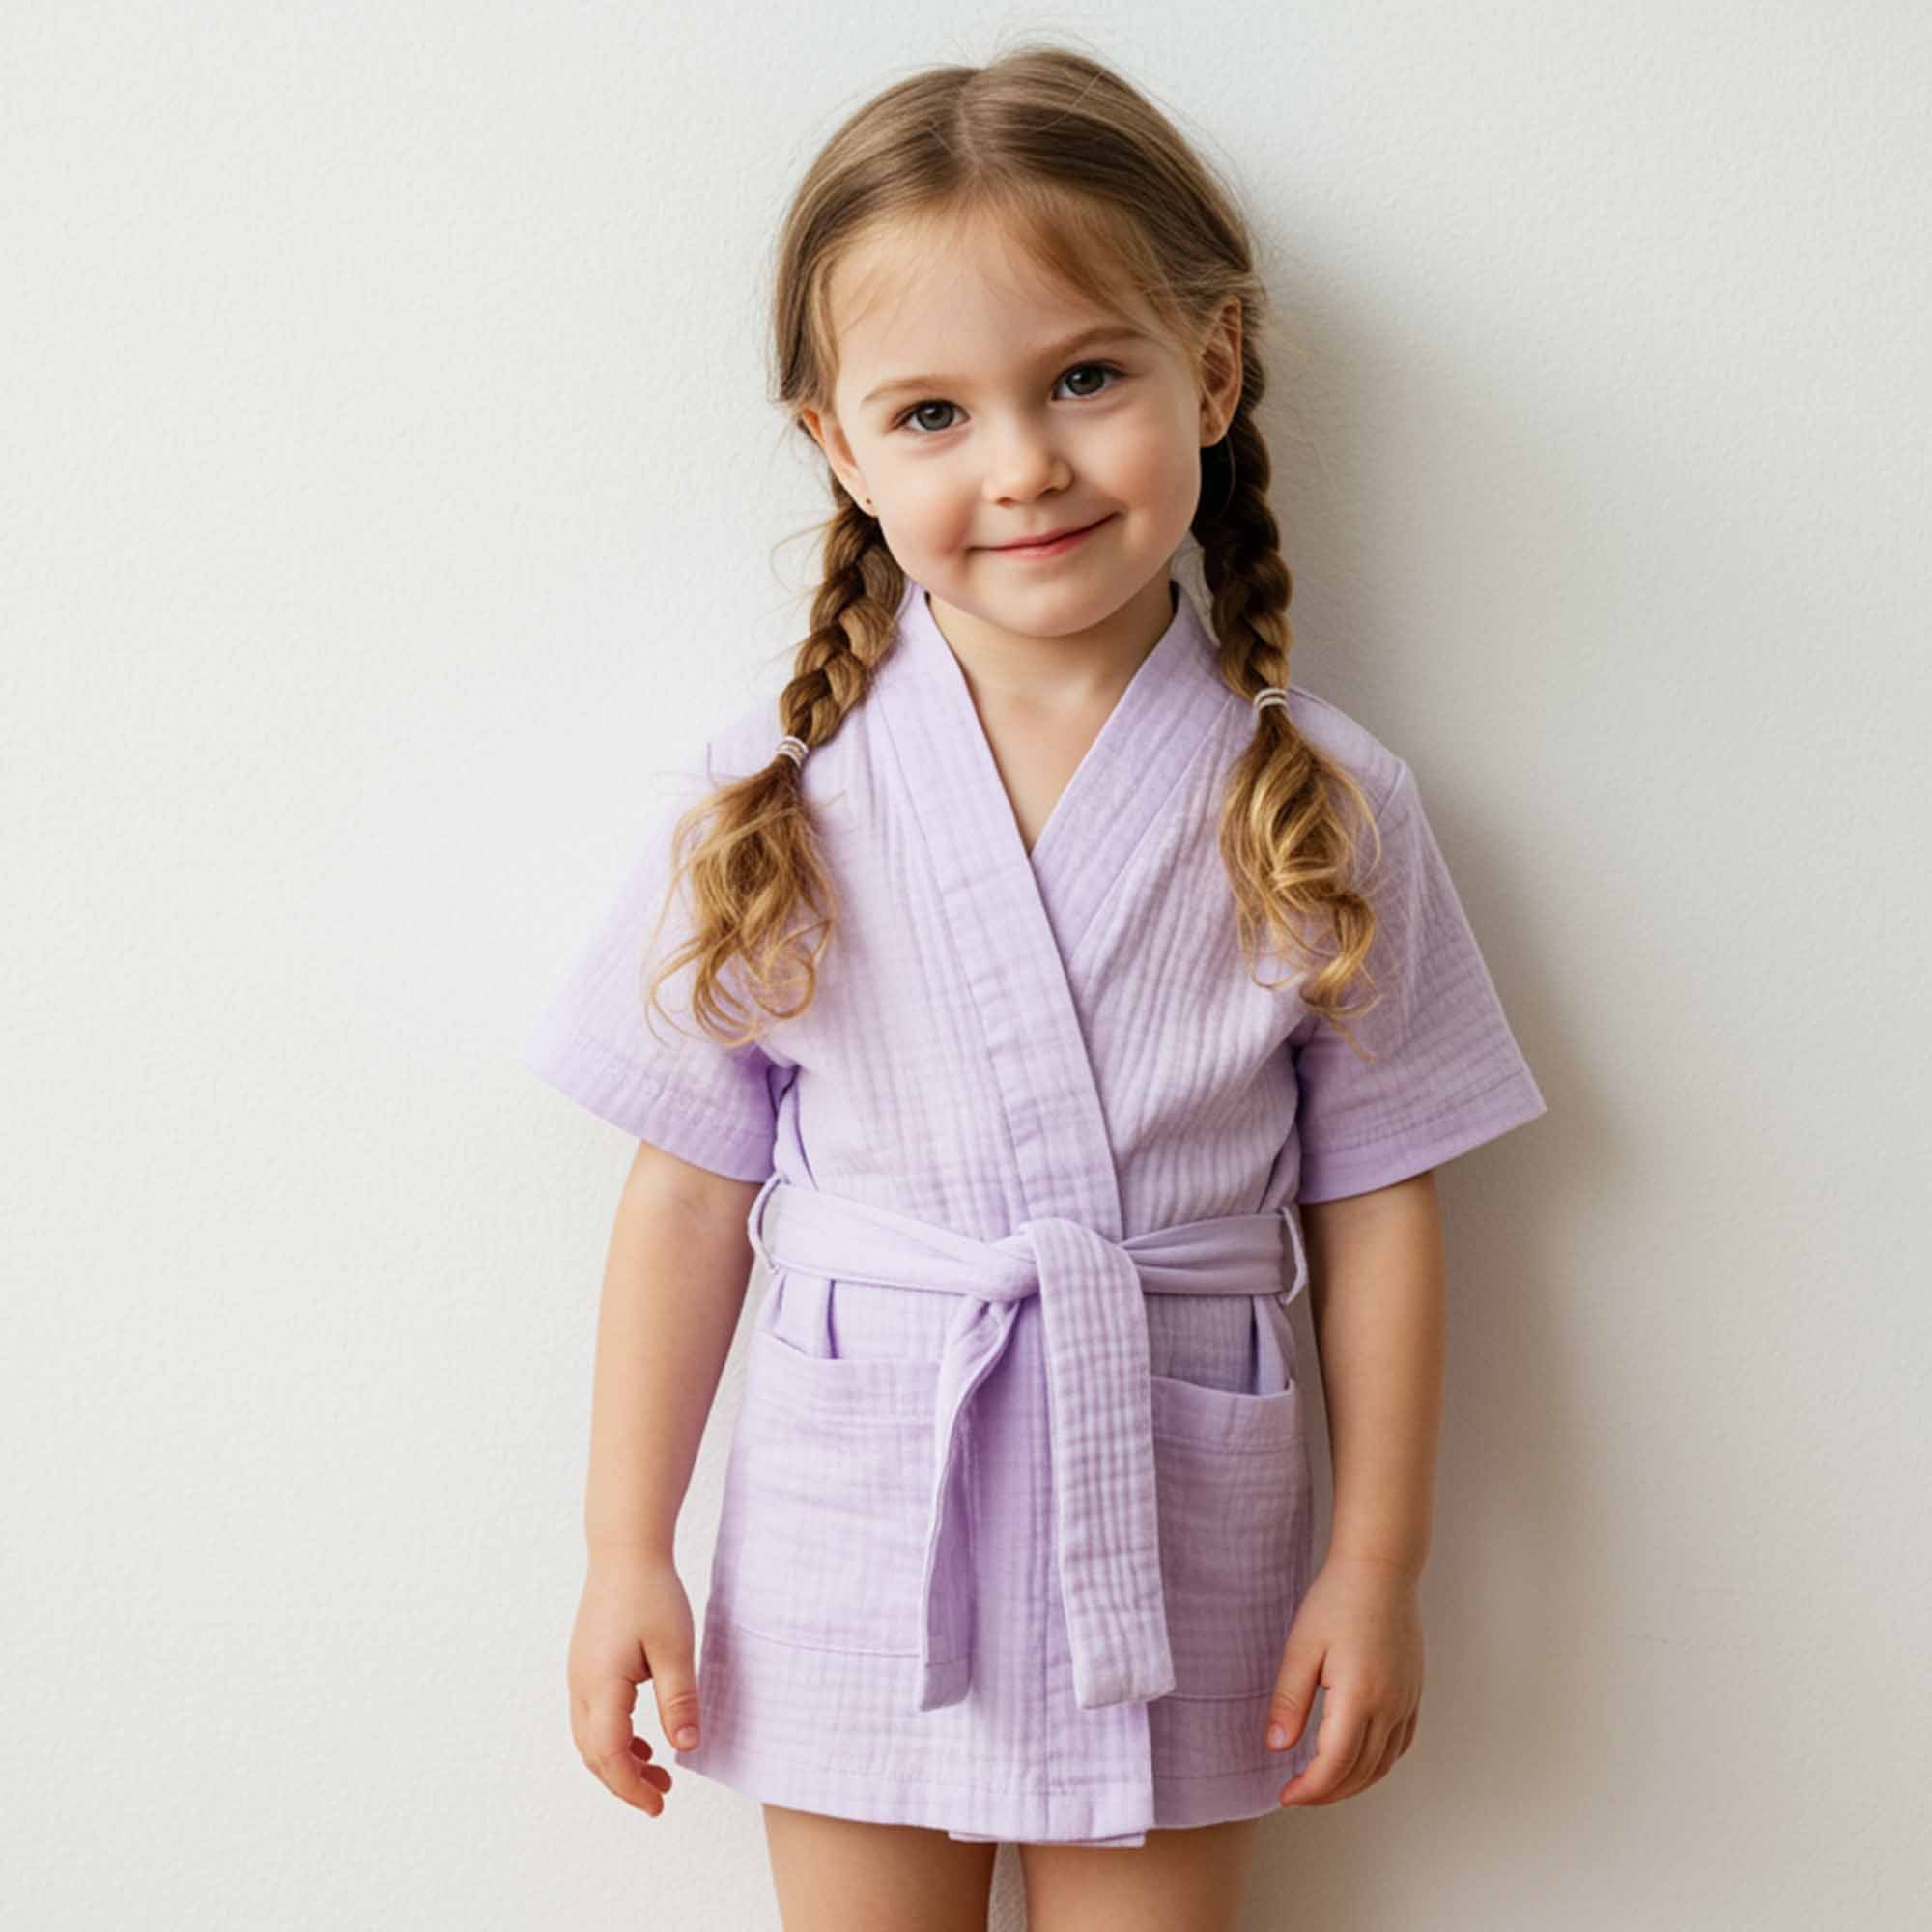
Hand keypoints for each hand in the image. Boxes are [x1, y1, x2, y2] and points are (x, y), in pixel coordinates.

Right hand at [568, 1547, 703, 1816]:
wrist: (625, 1550)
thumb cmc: (651, 1593)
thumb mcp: (675, 1648)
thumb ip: (679, 1701)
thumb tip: (686, 1748)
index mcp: (600, 1686)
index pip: (609, 1755)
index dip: (632, 1787)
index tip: (658, 1804)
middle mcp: (580, 1685)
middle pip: (594, 1753)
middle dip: (625, 1782)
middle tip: (660, 1798)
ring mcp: (579, 1674)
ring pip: (590, 1737)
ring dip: (619, 1761)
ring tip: (656, 1772)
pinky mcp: (586, 1664)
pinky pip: (592, 1716)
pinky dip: (614, 1737)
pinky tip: (643, 1737)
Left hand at [1264, 1553, 1423, 1805]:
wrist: (1380, 1568)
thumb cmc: (1337, 1600)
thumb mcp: (1301, 1646)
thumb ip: (1289, 1700)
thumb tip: (1276, 1748)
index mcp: (1359, 1697)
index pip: (1334, 1765)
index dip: (1309, 1789)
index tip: (1285, 1796)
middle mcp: (1390, 1706)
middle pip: (1360, 1772)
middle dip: (1327, 1793)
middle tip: (1297, 1794)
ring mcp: (1406, 1701)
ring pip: (1384, 1764)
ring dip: (1353, 1783)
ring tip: (1322, 1784)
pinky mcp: (1413, 1692)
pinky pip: (1400, 1745)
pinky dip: (1378, 1764)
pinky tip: (1358, 1761)